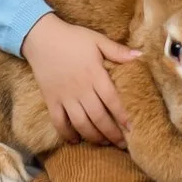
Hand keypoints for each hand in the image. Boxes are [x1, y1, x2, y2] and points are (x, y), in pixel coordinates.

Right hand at [21, 12, 141, 146]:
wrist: (41, 37)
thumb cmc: (72, 38)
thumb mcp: (97, 40)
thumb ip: (118, 50)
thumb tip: (141, 55)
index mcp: (94, 75)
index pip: (112, 100)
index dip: (123, 116)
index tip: (132, 129)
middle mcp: (81, 89)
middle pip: (98, 117)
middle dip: (111, 133)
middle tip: (122, 144)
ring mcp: (65, 97)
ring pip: (81, 123)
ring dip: (93, 136)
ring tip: (104, 143)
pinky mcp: (51, 100)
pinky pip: (59, 122)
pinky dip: (67, 134)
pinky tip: (75, 141)